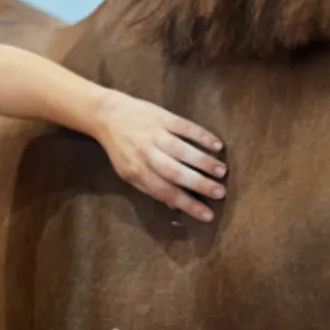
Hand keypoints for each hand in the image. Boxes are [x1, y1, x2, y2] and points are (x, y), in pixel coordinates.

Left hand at [91, 90, 226, 221]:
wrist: (108, 115)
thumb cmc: (121, 148)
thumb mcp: (128, 172)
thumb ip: (150, 188)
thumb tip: (175, 205)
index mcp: (137, 172)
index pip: (166, 192)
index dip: (188, 205)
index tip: (208, 215)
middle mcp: (147, 155)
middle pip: (176, 173)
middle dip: (200, 184)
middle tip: (220, 193)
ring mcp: (156, 135)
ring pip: (183, 151)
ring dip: (204, 162)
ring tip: (221, 171)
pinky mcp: (164, 117)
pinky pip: (186, 128)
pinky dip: (202, 136)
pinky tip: (217, 145)